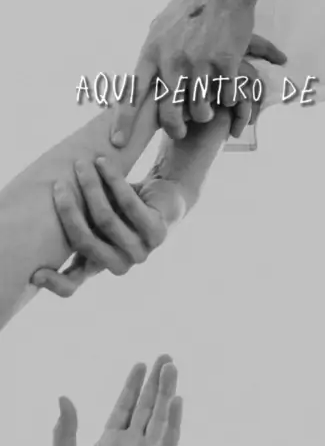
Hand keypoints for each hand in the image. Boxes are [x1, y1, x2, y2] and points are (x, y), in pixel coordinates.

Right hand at [31, 156, 185, 297]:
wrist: (168, 196)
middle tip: (58, 184)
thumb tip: (35, 213)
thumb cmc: (123, 207)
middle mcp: (120, 264)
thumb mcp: (96, 218)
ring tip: (81, 164)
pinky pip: (128, 202)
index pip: (74, 284)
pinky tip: (103, 161)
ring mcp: (141, 251)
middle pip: (85, 243)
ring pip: (105, 219)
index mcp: (99, 265)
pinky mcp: (157, 231)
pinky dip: (113, 179)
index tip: (35, 274)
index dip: (55, 282)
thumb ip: (76, 221)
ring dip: (90, 187)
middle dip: (69, 211)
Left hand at [50, 356, 181, 445]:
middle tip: (166, 357)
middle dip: (156, 382)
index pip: (126, 407)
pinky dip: (174, 423)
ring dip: (167, 393)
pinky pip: (169, 444)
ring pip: (160, 419)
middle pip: (147, 407)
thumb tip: (63, 398)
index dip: (134, 385)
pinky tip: (177, 401)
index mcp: (108, 443)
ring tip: (172, 368)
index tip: (142, 363)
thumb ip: (65, 433)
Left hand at [110, 0, 285, 145]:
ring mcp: (199, 62)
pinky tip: (229, 91)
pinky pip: (226, 96)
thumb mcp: (161, 28)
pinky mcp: (225, 61)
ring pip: (199, 109)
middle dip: (174, 128)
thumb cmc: (191, 8)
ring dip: (205, 114)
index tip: (119, 144)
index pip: (132, 94)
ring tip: (209, 108)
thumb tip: (140, 79)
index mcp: (151, 52)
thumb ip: (152, 55)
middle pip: (168, 111)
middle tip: (179, 131)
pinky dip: (228, 98)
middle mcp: (172, 59)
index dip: (125, 121)